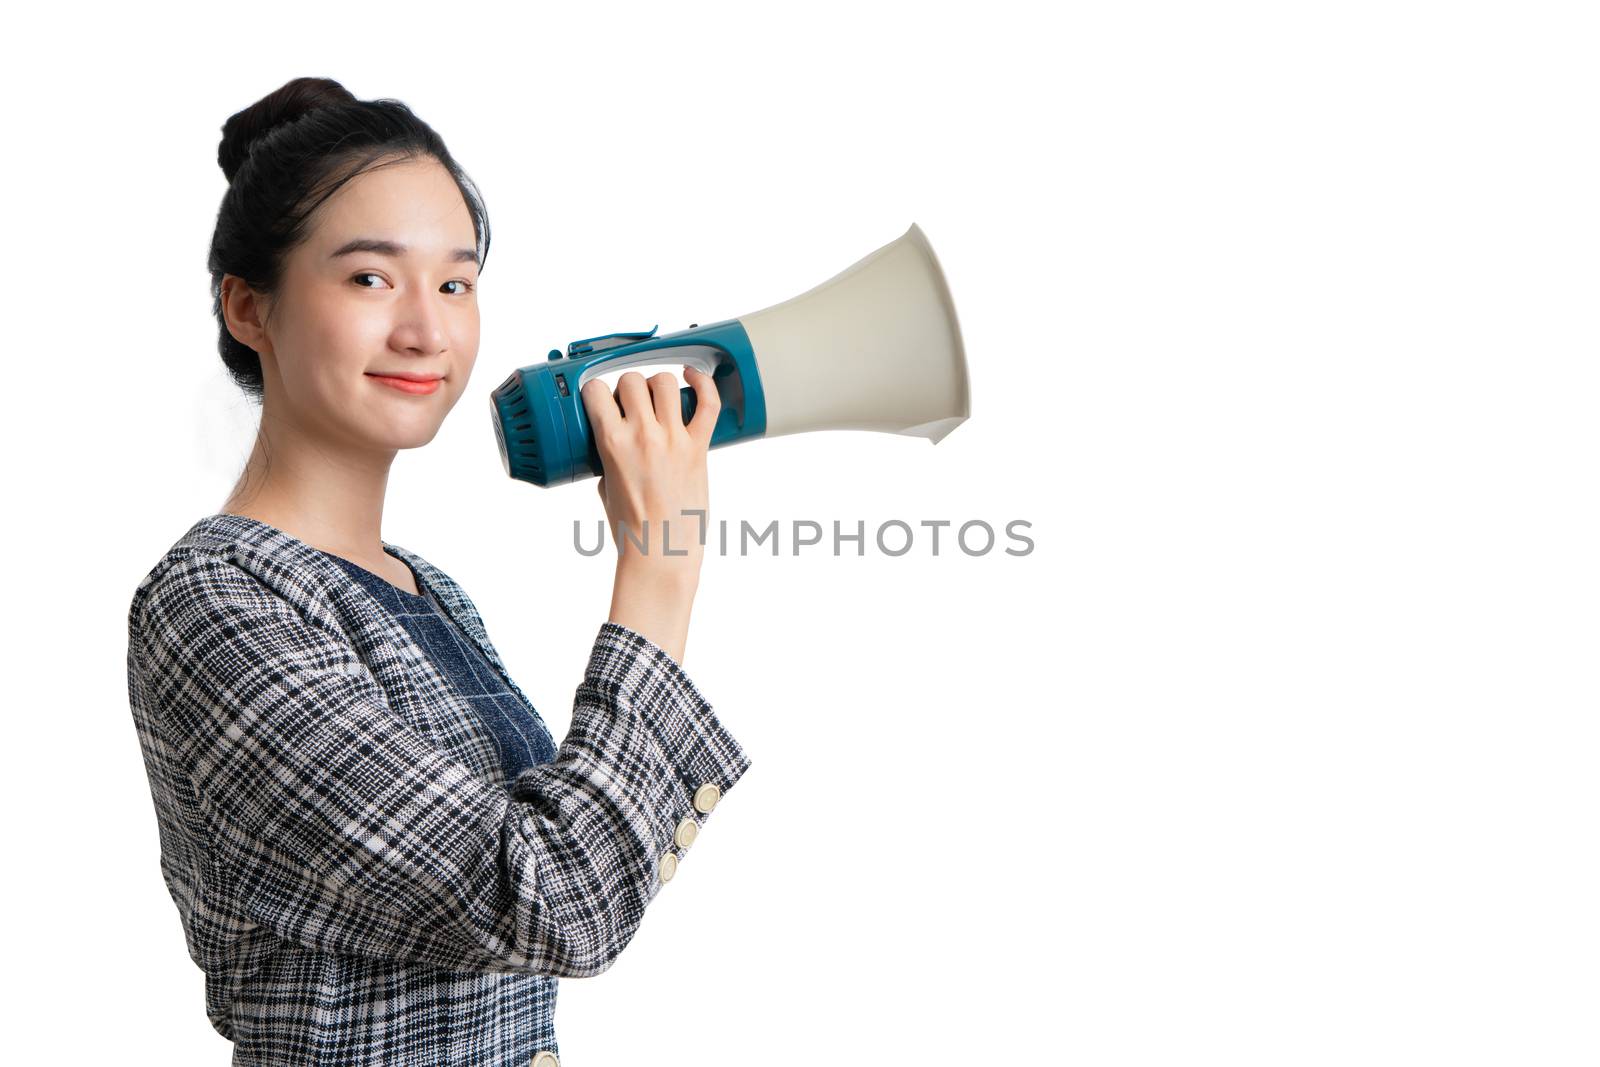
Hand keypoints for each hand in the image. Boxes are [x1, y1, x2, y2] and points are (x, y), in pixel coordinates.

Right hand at [581, 366, 720, 662]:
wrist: (661, 554)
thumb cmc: (631, 529)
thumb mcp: (605, 487)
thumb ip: (607, 458)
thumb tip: (613, 440)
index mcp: (612, 443)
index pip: (597, 391)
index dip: (598, 392)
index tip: (601, 399)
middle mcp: (643, 435)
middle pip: (632, 381)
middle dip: (628, 389)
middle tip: (631, 406)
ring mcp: (674, 439)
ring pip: (665, 383)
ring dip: (658, 386)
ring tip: (658, 400)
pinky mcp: (699, 448)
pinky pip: (708, 403)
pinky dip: (703, 383)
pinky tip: (693, 377)